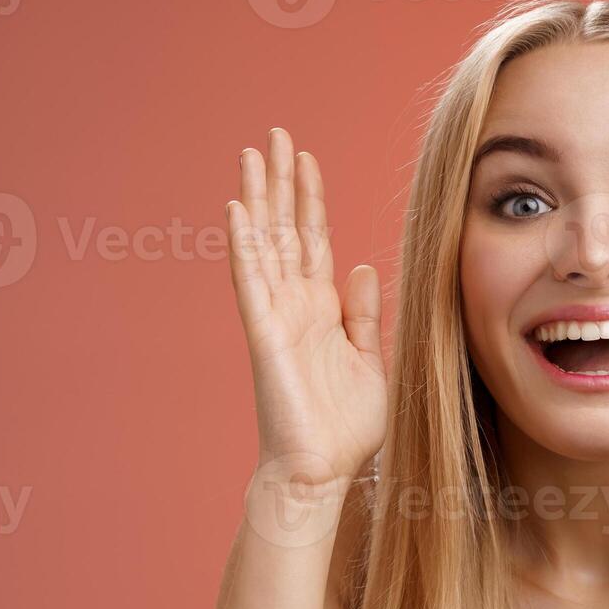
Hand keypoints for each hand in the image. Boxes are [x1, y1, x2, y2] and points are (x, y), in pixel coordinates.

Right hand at [225, 128, 386, 488]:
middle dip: (280, 182)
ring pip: (264, 244)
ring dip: (258, 199)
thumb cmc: (345, 428)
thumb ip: (363, 315)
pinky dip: (244, 245)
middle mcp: (294, 304)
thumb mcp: (371, 360)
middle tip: (273, 135)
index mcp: (321, 309)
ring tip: (251, 155)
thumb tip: (359, 267)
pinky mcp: (264, 334)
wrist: (321, 472)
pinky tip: (237, 211)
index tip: (305, 159)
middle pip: (285, 229)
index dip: (309, 199)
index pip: (313, 240)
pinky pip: (251, 282)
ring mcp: (275, 316)